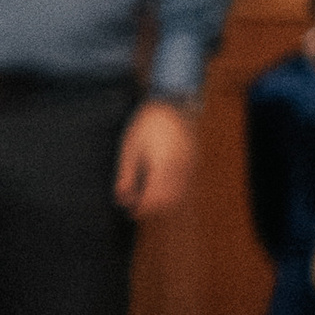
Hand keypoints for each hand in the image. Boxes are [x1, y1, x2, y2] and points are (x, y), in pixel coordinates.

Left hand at [115, 98, 196, 218]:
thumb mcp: (131, 148)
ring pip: (179, 196)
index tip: (131, 212)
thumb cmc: (147, 124)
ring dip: (163, 202)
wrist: (173, 103)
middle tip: (136, 206)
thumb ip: (126, 175)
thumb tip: (121, 199)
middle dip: (152, 208)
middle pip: (168, 202)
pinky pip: (186, 186)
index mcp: (162, 167)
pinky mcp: (194, 163)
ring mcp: (190, 167)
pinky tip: (160, 187)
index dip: (142, 209)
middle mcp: (180, 170)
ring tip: (146, 196)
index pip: (154, 199)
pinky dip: (173, 193)